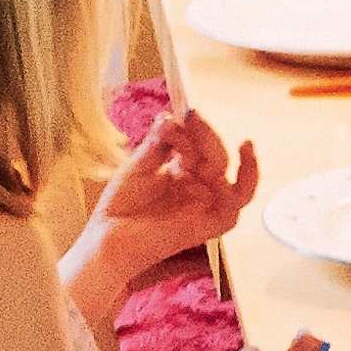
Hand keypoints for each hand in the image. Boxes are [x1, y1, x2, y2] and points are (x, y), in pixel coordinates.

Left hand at [77, 108, 259, 293]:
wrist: (108, 238)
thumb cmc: (121, 206)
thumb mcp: (138, 165)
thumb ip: (158, 144)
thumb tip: (170, 117)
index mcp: (185, 172)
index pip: (201, 146)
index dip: (196, 129)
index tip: (184, 113)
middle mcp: (200, 189)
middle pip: (219, 159)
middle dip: (207, 137)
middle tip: (192, 117)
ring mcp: (205, 208)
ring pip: (236, 184)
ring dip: (240, 163)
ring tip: (242, 144)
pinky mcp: (206, 228)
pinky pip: (231, 212)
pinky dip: (233, 196)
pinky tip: (221, 180)